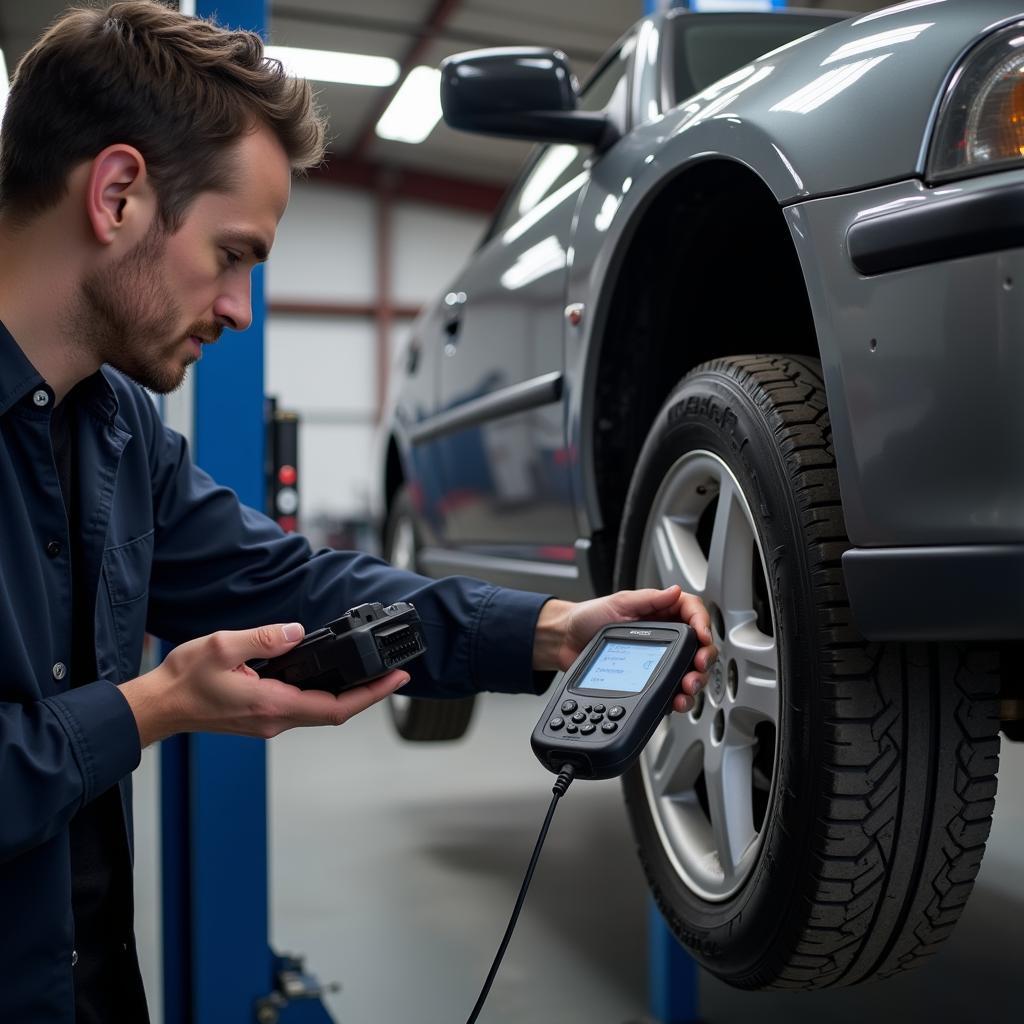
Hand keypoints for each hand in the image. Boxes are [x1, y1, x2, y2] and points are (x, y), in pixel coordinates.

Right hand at [119, 623, 409, 746]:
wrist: (160, 706)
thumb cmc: (184, 680)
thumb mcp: (223, 646)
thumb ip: (264, 638)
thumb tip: (297, 631)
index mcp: (272, 704)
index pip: (335, 707)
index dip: (371, 695)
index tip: (396, 680)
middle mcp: (276, 719)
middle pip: (335, 712)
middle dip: (369, 693)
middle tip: (396, 674)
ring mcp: (270, 721)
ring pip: (320, 712)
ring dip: (349, 695)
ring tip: (371, 673)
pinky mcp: (263, 716)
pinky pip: (303, 707)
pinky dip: (325, 694)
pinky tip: (331, 677)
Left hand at [533, 586, 717, 712]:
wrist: (565, 641)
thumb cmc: (589, 617)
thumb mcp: (619, 602)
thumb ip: (649, 599)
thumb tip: (675, 592)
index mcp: (660, 613)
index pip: (693, 614)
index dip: (703, 624)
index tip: (702, 637)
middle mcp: (664, 635)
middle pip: (698, 646)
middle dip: (703, 658)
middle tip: (698, 667)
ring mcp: (658, 659)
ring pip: (689, 671)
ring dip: (694, 680)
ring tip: (687, 687)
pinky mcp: (649, 680)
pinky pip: (671, 689)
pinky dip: (678, 696)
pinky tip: (676, 699)